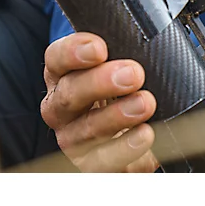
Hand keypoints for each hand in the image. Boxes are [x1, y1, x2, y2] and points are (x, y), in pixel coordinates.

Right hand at [40, 32, 158, 171]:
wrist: (126, 140)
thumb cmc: (121, 93)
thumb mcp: (116, 68)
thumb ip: (122, 52)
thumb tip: (148, 38)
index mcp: (62, 76)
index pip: (57, 59)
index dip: (73, 52)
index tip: (99, 48)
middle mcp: (61, 109)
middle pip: (69, 94)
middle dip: (100, 82)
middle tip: (133, 74)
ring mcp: (74, 141)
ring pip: (87, 131)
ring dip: (117, 116)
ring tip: (145, 104)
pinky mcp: (91, 167)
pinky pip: (105, 163)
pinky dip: (126, 149)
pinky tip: (145, 135)